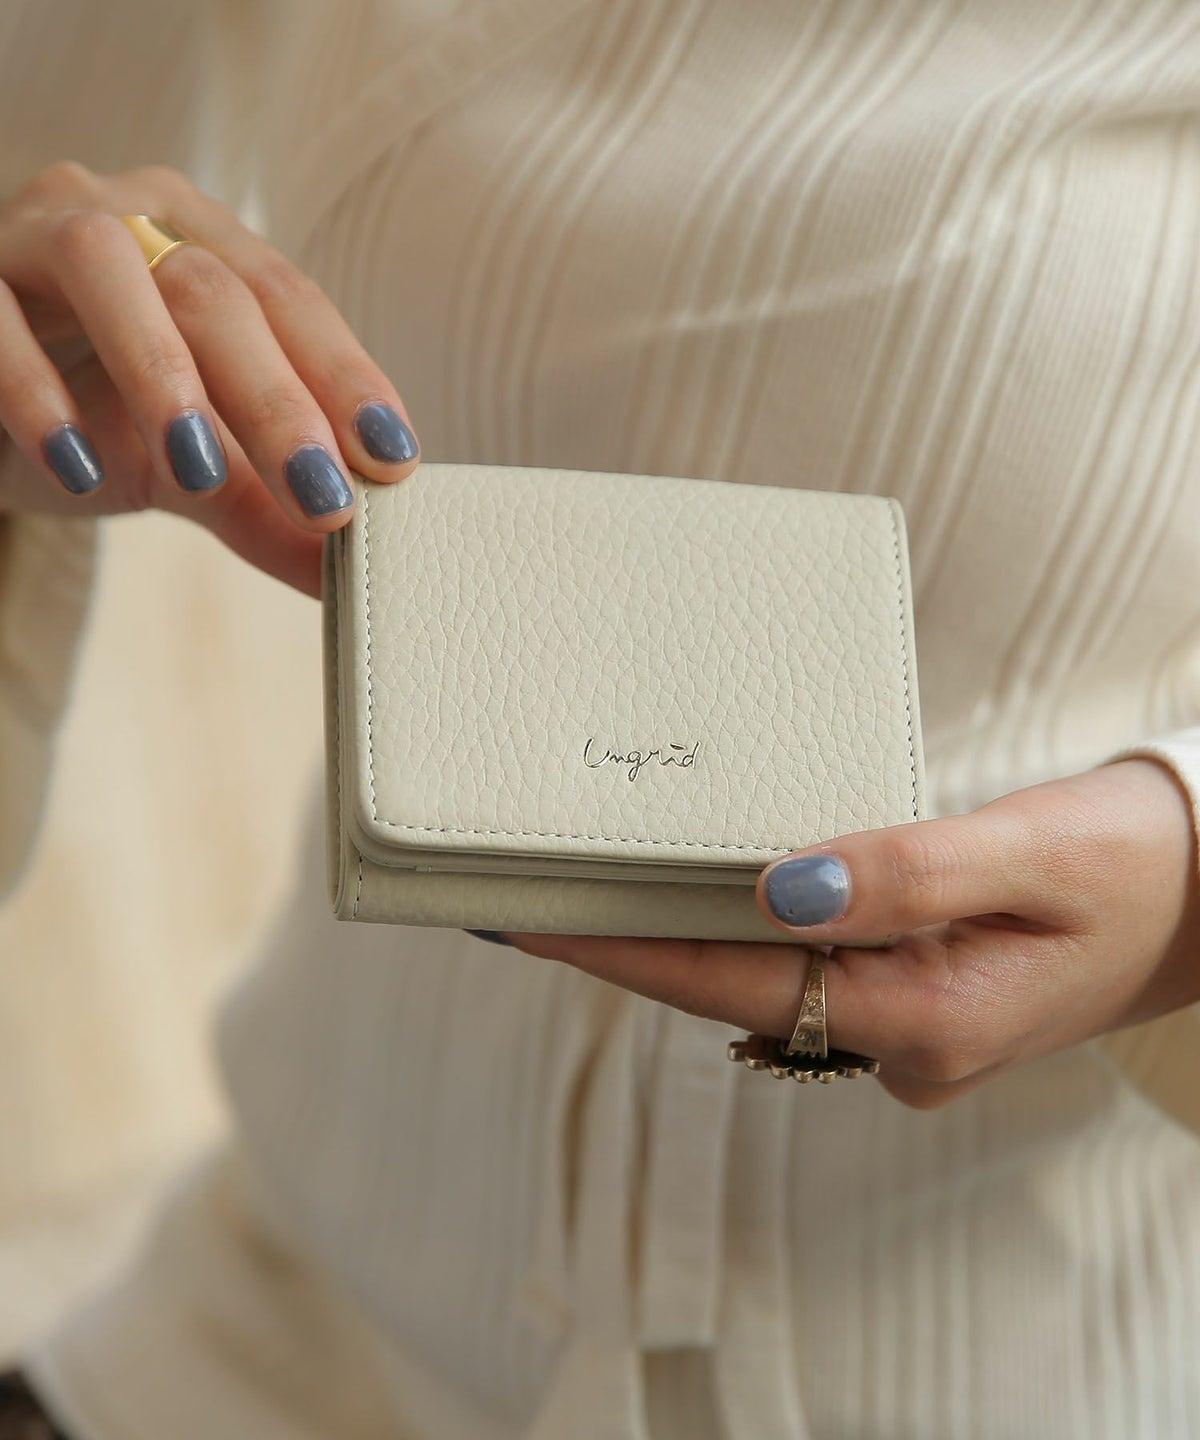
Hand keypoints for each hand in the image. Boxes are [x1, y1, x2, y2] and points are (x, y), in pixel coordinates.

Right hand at [0, 162, 420, 594]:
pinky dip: (35, 393)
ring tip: (200, 471)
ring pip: (107, 265)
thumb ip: (265, 510)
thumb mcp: (192, 471)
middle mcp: (129, 215)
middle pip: (216, 290)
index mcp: (205, 245)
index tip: (393, 458)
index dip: (345, 375)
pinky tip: (78, 466)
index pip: (290, 300)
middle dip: (276, 399)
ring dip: (161, 371)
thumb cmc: (96, 419)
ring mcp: (34, 233)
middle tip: (322, 495)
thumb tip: (344, 579)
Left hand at [500, 758, 1199, 1107]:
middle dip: (633, 947)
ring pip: (767, 984)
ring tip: (595, 885)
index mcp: (929, 1020)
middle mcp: (905, 1045)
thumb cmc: (1134, 865)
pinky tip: (708, 891)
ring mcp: (910, 1033)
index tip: (532, 923)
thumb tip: (777, 887)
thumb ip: (907, 872)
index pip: (735, 984)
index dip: (626, 952)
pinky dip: (748, 930)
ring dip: (685, 937)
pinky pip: (808, 971)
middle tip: (527, 899)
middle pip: (734, 991)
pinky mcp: (916, 1002)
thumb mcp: (1031, 854)